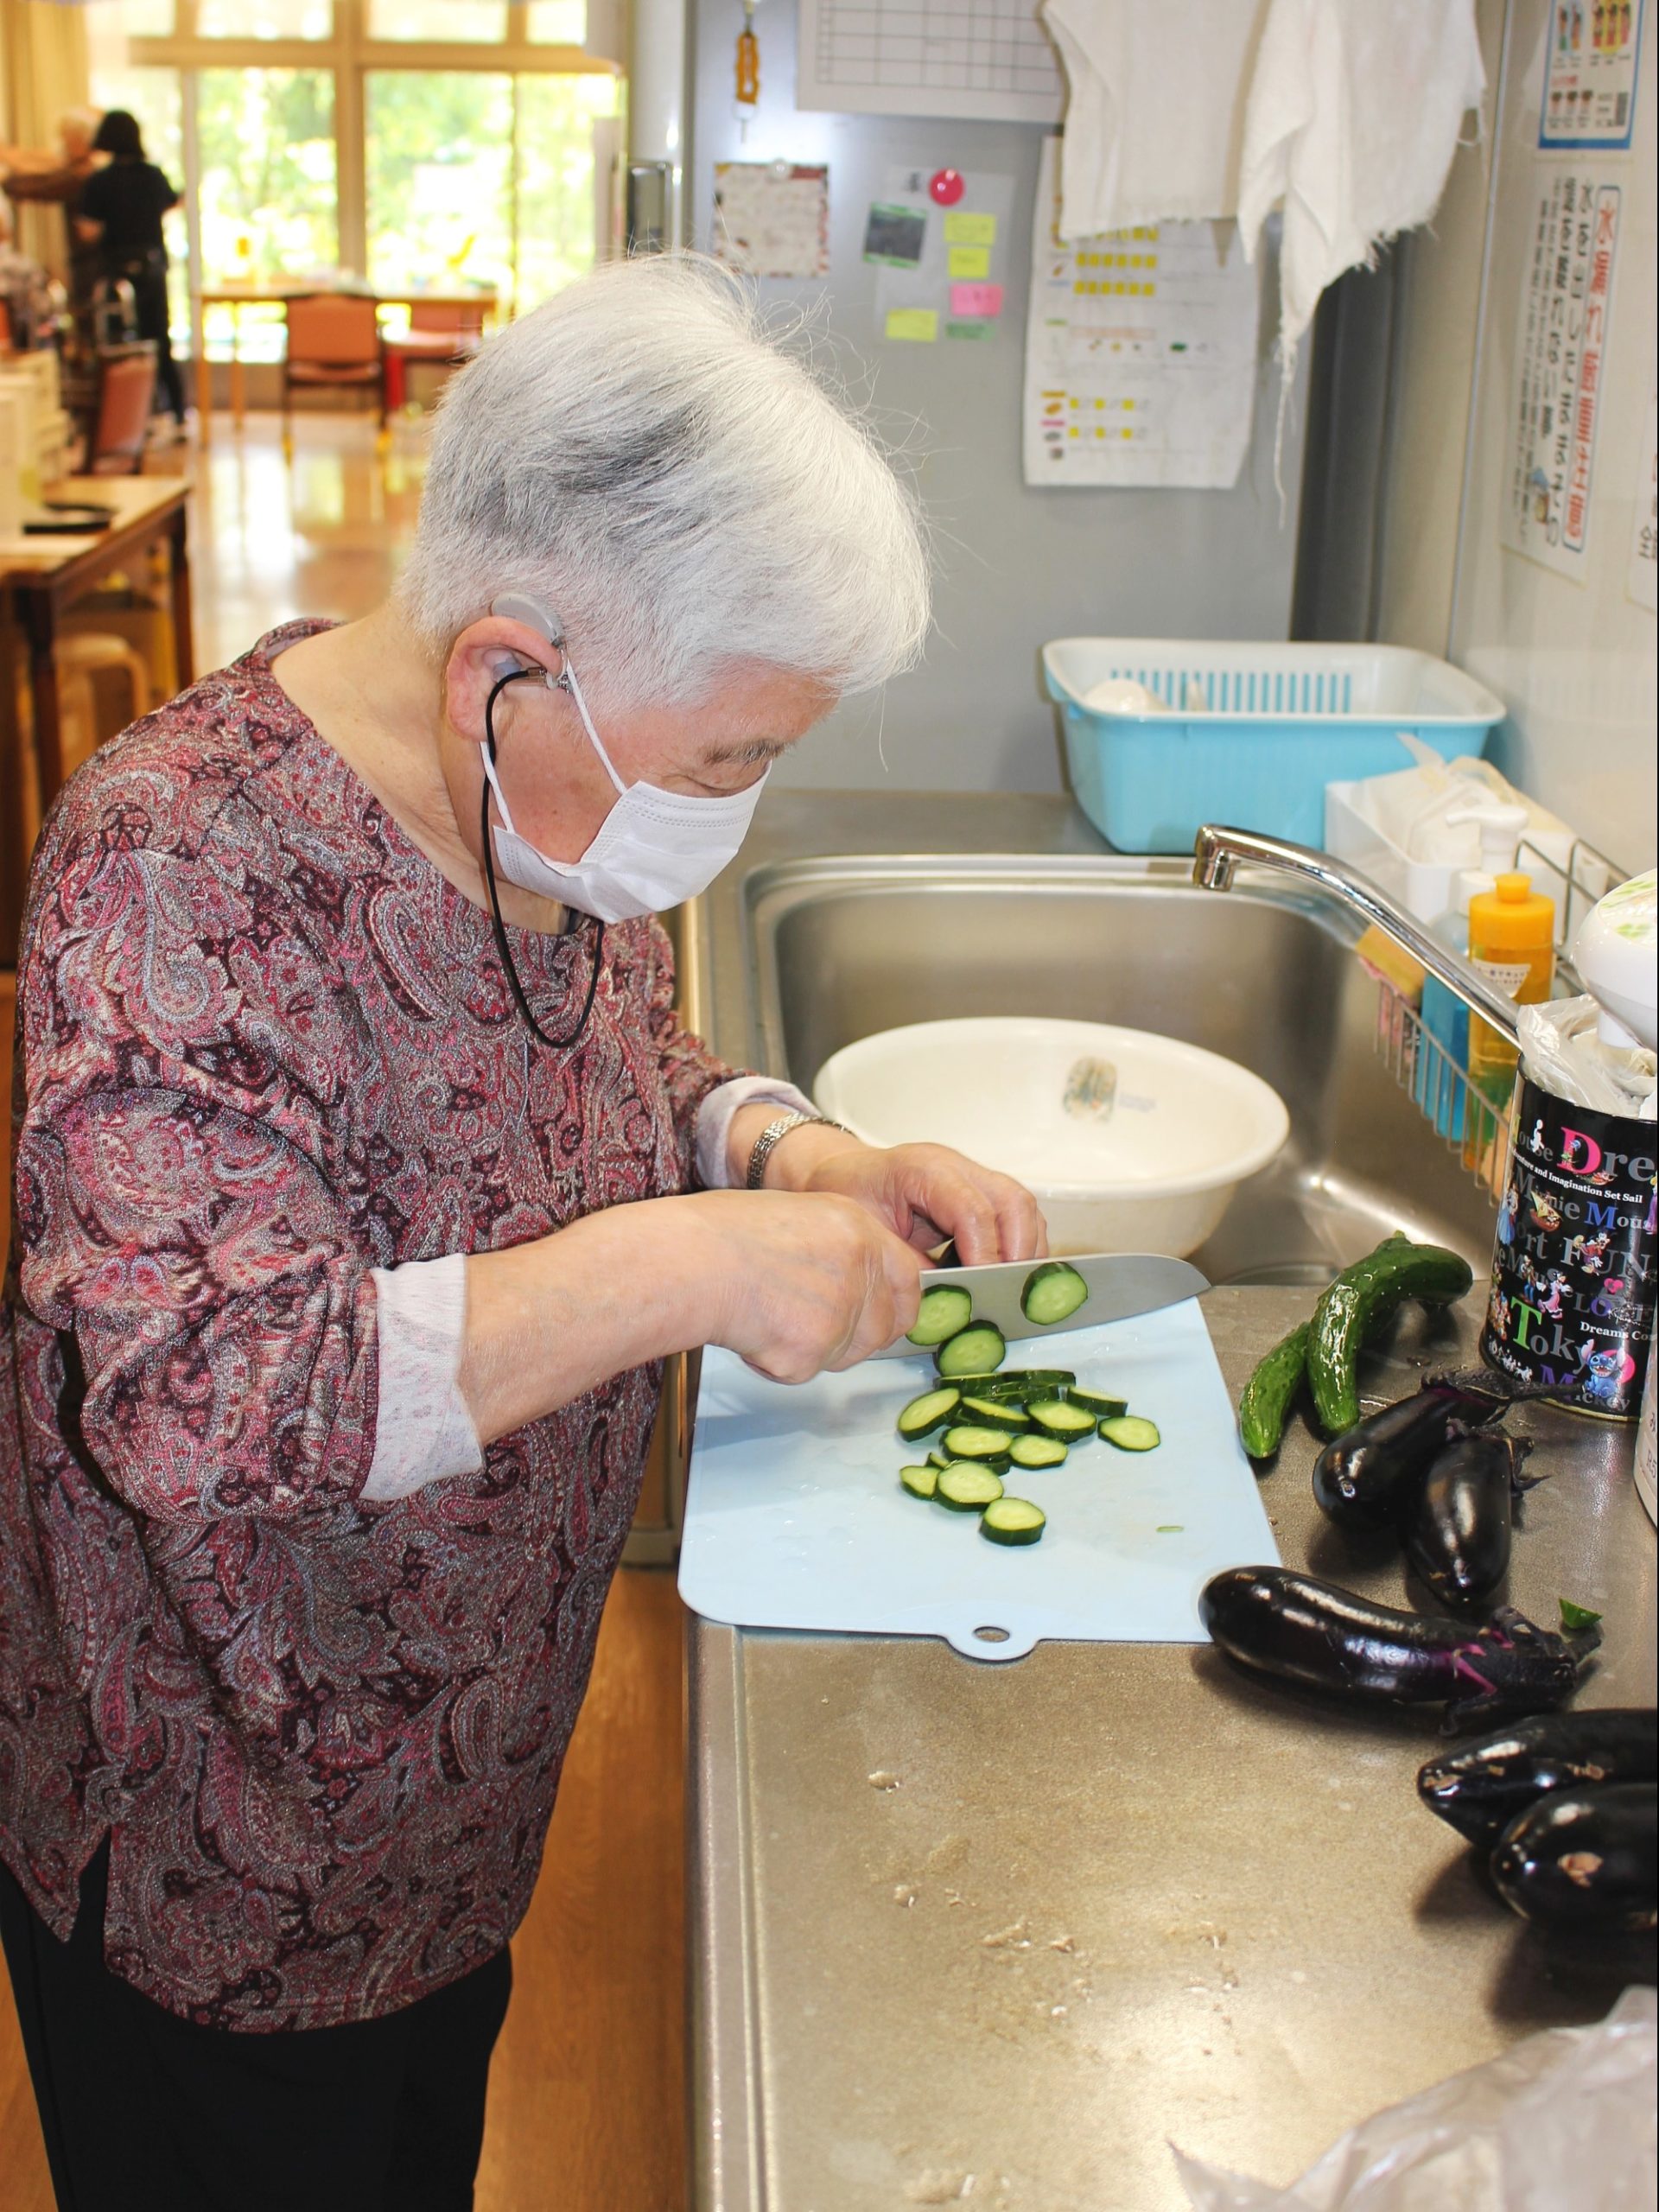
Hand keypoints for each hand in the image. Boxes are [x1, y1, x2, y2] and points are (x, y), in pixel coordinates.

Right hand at [684, 1189, 924, 1382]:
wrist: (690, 1261)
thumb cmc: (723, 1234)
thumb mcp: (799, 1217)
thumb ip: (838, 1249)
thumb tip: (854, 1284)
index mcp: (859, 1227)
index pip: (908, 1279)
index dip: (895, 1304)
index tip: (884, 1317)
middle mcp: (860, 1268)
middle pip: (884, 1327)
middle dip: (855, 1338)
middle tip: (807, 1324)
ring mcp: (840, 1312)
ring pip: (846, 1355)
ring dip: (814, 1350)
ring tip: (767, 1314)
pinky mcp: (812, 1350)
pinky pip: (805, 1371)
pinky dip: (776, 1363)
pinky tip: (750, 1330)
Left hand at [775, 1131, 1047, 1267]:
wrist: (841, 1171)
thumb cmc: (848, 1195)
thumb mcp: (867, 1233)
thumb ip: (908, 1266)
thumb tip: (946, 1303)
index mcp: (923, 1170)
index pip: (973, 1209)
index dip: (985, 1252)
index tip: (983, 1286)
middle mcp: (955, 1166)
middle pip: (1012, 1200)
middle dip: (1018, 1249)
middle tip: (1007, 1290)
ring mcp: (971, 1175)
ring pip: (1022, 1205)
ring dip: (1025, 1248)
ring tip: (1010, 1286)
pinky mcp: (979, 1189)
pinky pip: (1015, 1213)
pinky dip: (1018, 1243)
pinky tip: (1002, 1272)